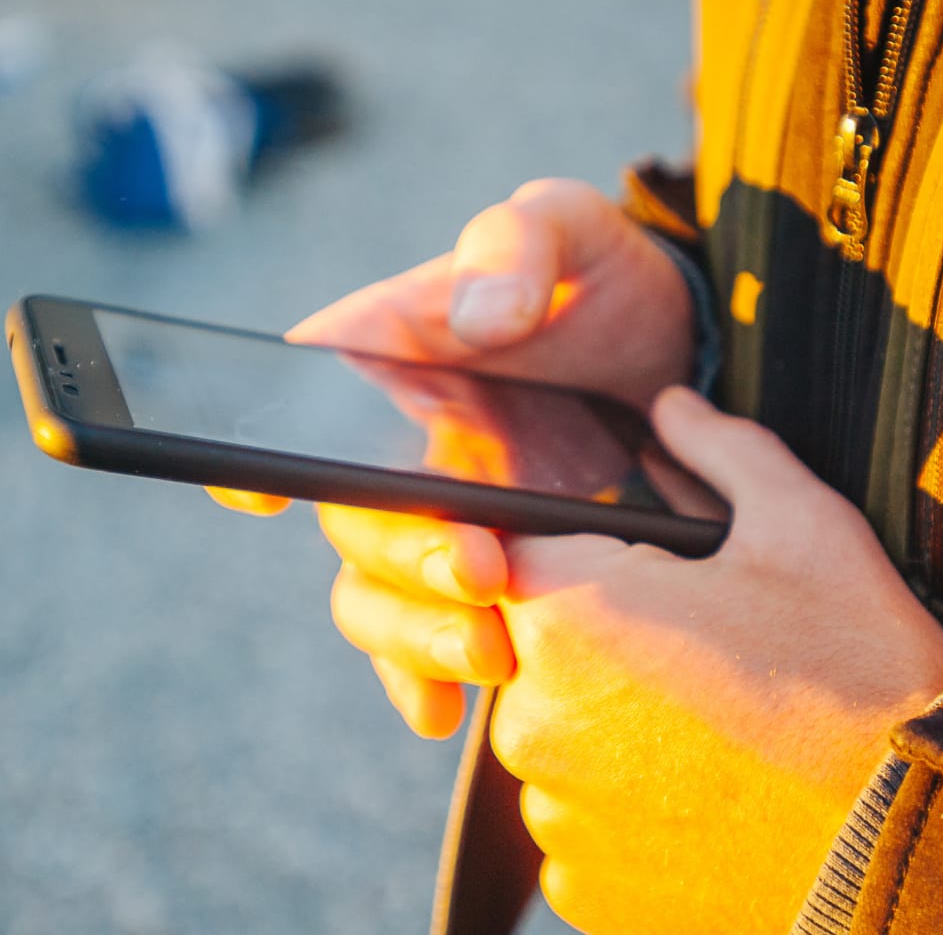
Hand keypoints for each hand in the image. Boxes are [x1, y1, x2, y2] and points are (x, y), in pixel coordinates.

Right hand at [208, 179, 696, 736]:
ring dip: (415, 634)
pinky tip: (445, 715)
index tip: (261, 492)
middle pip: (351, 518)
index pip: (293, 400)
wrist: (681, 360)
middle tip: (483, 572)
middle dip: (405, 558)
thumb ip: (519, 242)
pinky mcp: (482, 571)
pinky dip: (423, 681)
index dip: (264, 450)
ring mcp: (434, 517)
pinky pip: (423, 637)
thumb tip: (476, 317)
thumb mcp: (572, 227)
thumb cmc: (602, 278)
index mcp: (381, 352)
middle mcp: (389, 445)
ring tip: (488, 652)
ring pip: (376, 594)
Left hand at [491, 386, 942, 933]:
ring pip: (560, 737)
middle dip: (605, 640)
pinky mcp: (583, 886)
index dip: (578, 550)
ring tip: (719, 733)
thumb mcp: (806, 530)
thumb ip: (720, 451)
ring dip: (614, 727)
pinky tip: (709, 797)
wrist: (914, 849)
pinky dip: (628, 807)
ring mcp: (555, 813)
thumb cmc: (864, 679)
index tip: (643, 572)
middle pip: (536, 648)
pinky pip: (581, 819)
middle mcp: (534, 718)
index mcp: (572, 615)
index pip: (513, 550)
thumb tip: (669, 406)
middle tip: (709, 656)